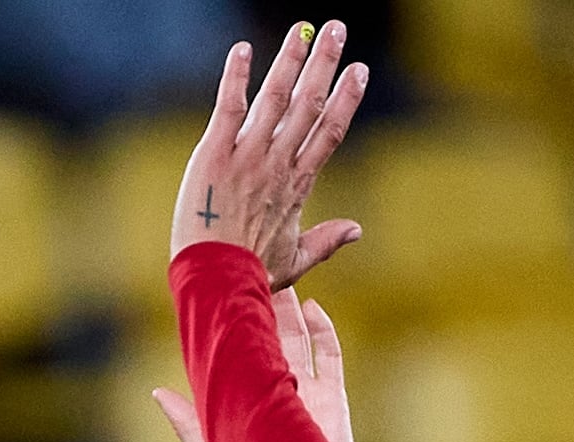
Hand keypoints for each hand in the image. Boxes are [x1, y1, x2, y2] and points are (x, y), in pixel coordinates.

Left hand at [151, 286, 355, 441]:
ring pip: (299, 339)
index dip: (232, 321)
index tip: (224, 291)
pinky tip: (313, 306)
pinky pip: (329, 355)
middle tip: (256, 269)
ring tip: (284, 276)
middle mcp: (274, 391)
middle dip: (264, 305)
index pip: (238, 351)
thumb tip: (158, 393)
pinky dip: (322, 329)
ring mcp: (306, 392)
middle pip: (269, 337)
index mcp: (246, 397)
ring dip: (291, 309)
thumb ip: (186, 422)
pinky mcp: (333, 398)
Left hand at [169, 23, 369, 288]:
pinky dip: (236, 77)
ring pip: (275, 98)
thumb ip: (326, 240)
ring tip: (304, 29)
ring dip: (290, 60)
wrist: (216, 280)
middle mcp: (278, 163)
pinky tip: (243, 49)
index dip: (346, 98)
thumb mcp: (295, 261)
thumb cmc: (252, 274)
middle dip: (325, 64)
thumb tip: (357, 230)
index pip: (329, 131)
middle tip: (338, 29)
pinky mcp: (214, 153)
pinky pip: (228, 107)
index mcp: (298, 185)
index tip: (358, 71)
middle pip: (309, 105)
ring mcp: (247, 156)